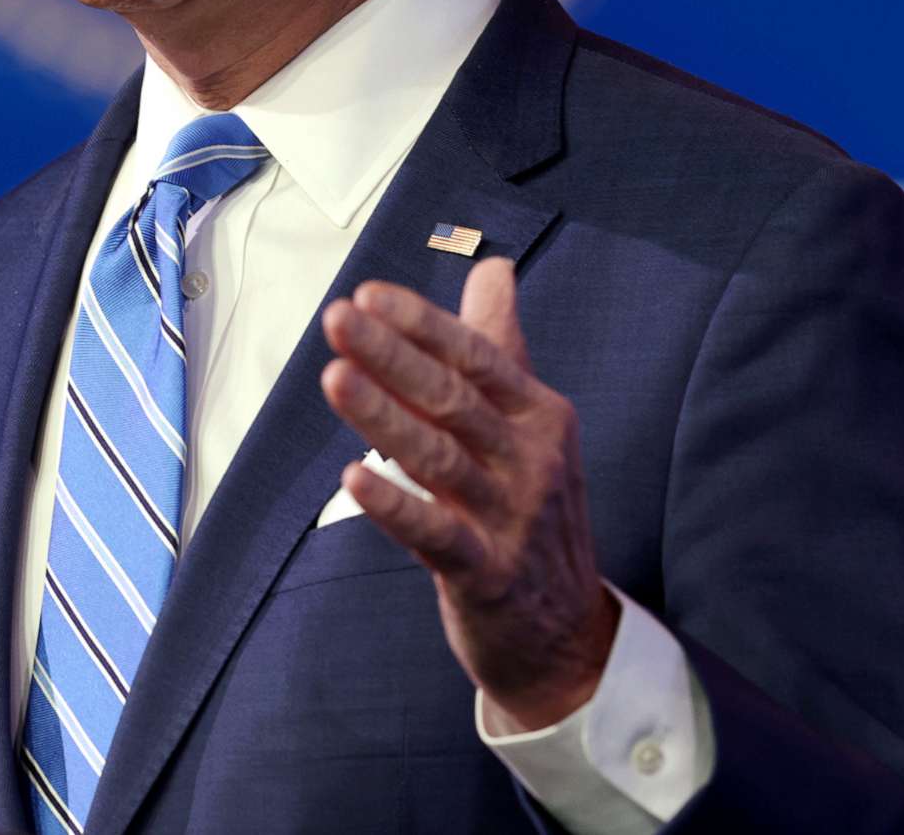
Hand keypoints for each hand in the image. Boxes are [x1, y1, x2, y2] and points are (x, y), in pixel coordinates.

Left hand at [320, 254, 620, 730]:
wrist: (569, 635)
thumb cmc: (533, 514)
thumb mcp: (530, 428)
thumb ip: (502, 347)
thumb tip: (493, 268)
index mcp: (541, 415)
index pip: (477, 355)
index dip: (421, 324)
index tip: (366, 295)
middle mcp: (532, 460)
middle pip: (454, 398)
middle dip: (392, 355)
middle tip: (338, 320)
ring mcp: (513, 518)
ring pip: (440, 458)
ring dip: (384, 416)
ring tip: (334, 377)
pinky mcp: (488, 574)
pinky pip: (437, 535)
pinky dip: (395, 506)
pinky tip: (351, 480)